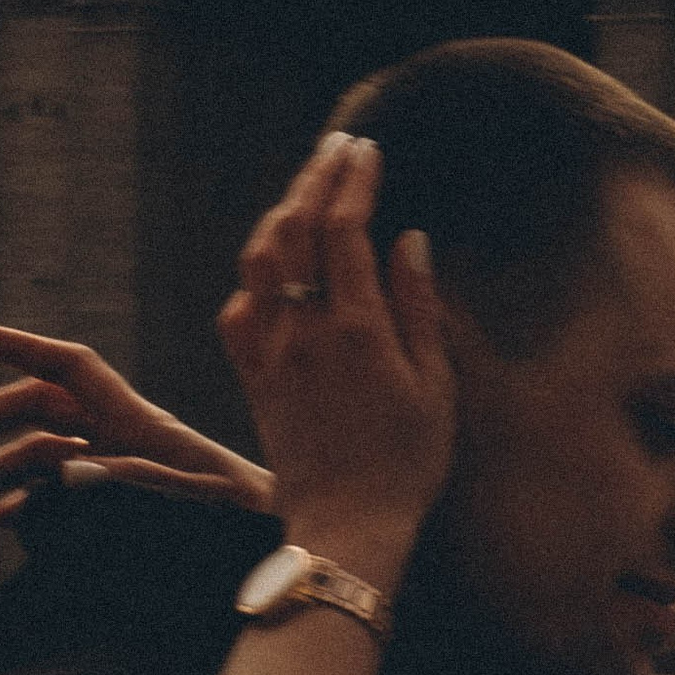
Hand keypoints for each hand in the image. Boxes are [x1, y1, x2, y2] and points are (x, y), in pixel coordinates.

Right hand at [0, 329, 272, 523]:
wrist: (293, 551)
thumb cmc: (255, 523)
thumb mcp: (201, 501)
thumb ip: (135, 482)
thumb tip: (63, 472)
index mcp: (142, 426)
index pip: (71, 370)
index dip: (21, 345)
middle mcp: (126, 439)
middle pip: (40, 412)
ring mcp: (125, 471)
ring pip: (44, 456)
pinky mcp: (129, 506)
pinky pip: (65, 493)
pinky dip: (28, 501)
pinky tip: (1, 519)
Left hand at [218, 132, 456, 586]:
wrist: (346, 526)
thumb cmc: (405, 465)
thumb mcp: (435, 388)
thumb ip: (417, 308)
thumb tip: (408, 240)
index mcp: (355, 328)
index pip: (345, 229)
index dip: (353, 180)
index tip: (365, 148)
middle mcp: (303, 330)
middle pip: (296, 229)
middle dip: (315, 177)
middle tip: (336, 147)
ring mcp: (270, 352)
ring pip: (259, 260)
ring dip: (280, 214)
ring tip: (305, 190)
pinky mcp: (252, 378)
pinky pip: (239, 310)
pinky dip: (254, 276)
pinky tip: (272, 270)